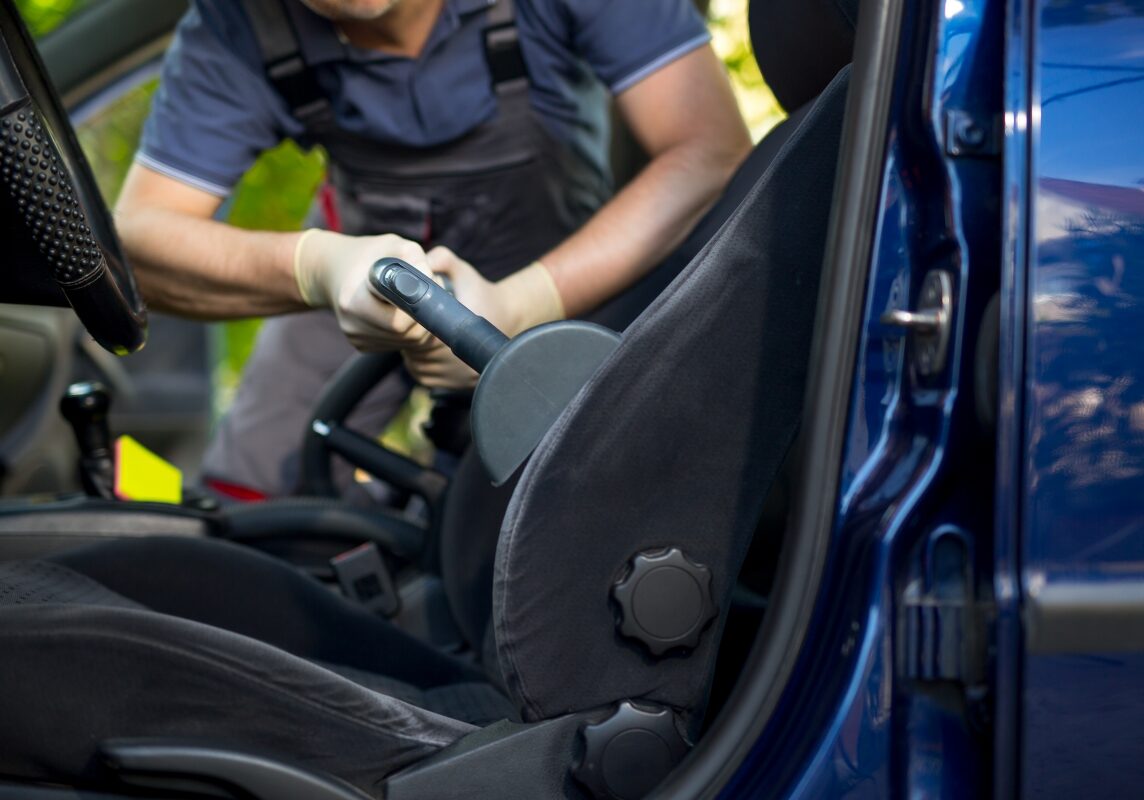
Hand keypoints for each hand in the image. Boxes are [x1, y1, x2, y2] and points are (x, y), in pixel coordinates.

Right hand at [293, 229, 434, 350]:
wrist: (336, 269)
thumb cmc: (369, 255)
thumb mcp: (392, 245)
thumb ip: (414, 258)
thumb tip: (430, 277)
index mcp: (353, 301)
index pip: (399, 319)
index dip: (418, 304)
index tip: (421, 288)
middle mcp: (352, 325)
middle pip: (406, 333)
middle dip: (423, 314)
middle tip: (425, 292)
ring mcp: (356, 338)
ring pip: (406, 341)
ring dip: (418, 322)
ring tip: (412, 297)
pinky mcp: (362, 345)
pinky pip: (397, 344)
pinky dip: (407, 329)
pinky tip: (399, 310)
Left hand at [401, 247, 565, 388]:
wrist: (509, 317)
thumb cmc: (481, 293)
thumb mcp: (463, 272)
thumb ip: (443, 260)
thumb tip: (424, 261)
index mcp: (456, 336)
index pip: (416, 338)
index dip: (411, 327)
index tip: (418, 318)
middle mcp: (457, 362)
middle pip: (415, 353)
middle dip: (412, 338)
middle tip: (422, 324)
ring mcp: (456, 378)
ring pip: (417, 366)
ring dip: (416, 354)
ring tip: (429, 336)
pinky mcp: (456, 387)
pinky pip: (426, 377)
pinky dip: (424, 365)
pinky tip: (433, 351)